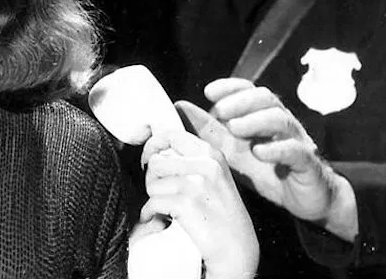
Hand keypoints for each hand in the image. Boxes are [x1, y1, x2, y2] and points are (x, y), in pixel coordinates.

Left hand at [139, 130, 258, 278]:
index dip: (153, 145)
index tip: (148, 158)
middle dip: (152, 179)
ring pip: (152, 183)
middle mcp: (205, 164)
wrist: (237, 249)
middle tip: (160, 193)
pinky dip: (149, 213)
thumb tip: (156, 150)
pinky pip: (152, 203)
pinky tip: (157, 219)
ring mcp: (196, 183)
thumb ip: (191, 160)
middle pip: (156, 161)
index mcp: (211, 154)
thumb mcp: (215, 176)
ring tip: (166, 208)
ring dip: (153, 198)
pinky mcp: (186, 204)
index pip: (172, 135)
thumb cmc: (222, 214)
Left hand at [176, 78, 357, 239]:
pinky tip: (260, 152)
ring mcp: (297, 141)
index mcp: (263, 116)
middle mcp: (282, 123)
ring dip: (256, 120)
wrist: (304, 200)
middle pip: (265, 99)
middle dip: (241, 101)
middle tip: (220, 111)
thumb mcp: (233, 151)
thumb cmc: (267, 170)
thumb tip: (180, 107)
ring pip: (281, 119)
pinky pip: (296, 151)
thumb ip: (209, 130)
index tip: (209, 92)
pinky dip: (277, 149)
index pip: (249, 90)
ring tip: (235, 128)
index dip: (231, 87)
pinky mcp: (307, 164)